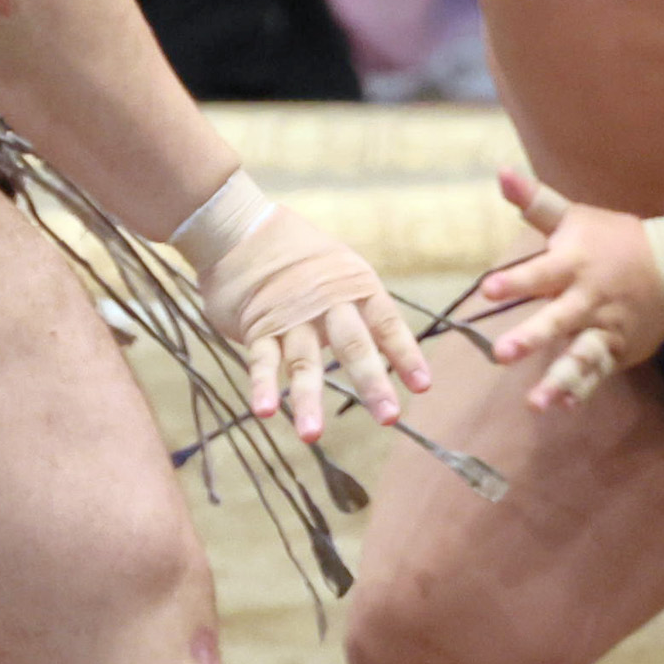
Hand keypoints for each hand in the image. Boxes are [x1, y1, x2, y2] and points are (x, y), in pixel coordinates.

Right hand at [190, 202, 433, 442]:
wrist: (241, 227)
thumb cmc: (300, 256)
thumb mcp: (341, 272)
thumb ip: (361, 310)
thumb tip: (389, 347)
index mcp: (354, 286)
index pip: (386, 323)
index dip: (405, 353)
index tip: (422, 387)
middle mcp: (326, 302)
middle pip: (353, 344)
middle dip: (372, 382)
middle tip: (389, 418)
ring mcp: (290, 315)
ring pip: (303, 360)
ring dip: (308, 399)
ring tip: (312, 436)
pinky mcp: (255, 325)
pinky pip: (261, 359)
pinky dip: (262, 385)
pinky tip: (265, 412)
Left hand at [477, 168, 663, 411]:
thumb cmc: (616, 240)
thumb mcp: (576, 217)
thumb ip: (535, 202)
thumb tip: (501, 171)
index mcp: (574, 264)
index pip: (541, 273)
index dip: (515, 281)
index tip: (488, 289)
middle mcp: (589, 300)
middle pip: (558, 320)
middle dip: (531, 337)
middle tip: (501, 353)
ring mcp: (604, 329)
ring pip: (581, 356)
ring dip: (559, 379)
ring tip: (536, 401)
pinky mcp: (616, 351)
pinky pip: (597, 373)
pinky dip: (581, 390)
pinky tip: (561, 405)